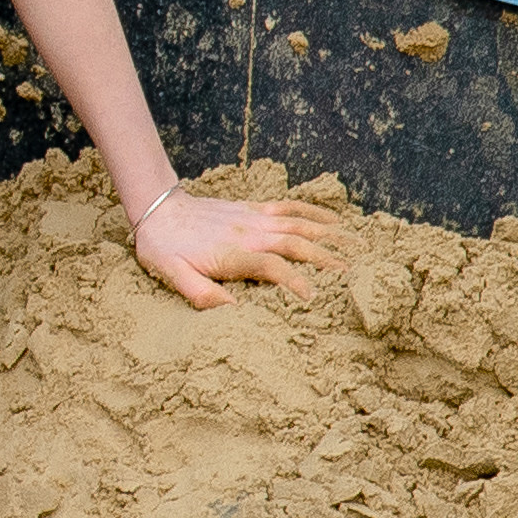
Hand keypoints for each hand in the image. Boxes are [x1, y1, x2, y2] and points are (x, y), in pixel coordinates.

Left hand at [131, 186, 346, 308]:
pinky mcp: (253, 208)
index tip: (313, 298)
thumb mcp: (171, 274)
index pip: (272, 267)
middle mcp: (249, 234)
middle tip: (356, 275)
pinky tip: (336, 221)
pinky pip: (289, 208)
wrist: (157, 209)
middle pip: (296, 245)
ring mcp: (253, 218)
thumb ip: (200, 293)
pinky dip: (314, 213)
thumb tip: (233, 310)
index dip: (293, 281)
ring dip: (331, 236)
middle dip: (327, 259)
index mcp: (232, 254)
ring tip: (361, 247)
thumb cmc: (164, 247)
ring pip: (300, 225)